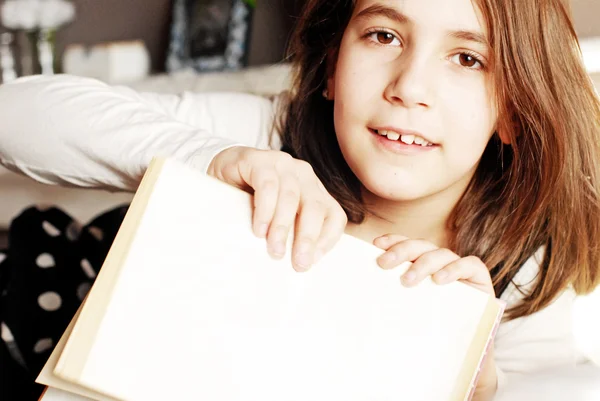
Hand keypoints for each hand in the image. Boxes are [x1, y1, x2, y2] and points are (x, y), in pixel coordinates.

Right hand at [208, 146, 346, 270]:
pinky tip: (259, 229)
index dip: (327, 239)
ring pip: (291, 197)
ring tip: (274, 250)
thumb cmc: (249, 202)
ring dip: (282, 227)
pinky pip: (267, 185)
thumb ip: (290, 234)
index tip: (311, 261)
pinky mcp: (258, 159)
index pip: (334, 215)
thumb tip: (298, 264)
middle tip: (299, 263)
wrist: (219, 174)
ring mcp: (282, 164)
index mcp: (314, 191)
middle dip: (308, 238)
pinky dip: (265, 209)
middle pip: (315, 207)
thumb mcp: (276, 220)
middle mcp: (304, 175)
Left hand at [373, 234, 497, 397]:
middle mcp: (440, 262)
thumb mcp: (408, 312)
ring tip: (408, 281)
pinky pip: (469, 264)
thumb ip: (392, 300)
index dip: (393, 241)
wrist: (465, 354)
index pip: (407, 245)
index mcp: (421, 265)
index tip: (375, 245)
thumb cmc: (431, 331)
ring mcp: (460, 268)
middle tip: (384, 264)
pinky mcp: (480, 278)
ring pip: (441, 254)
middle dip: (401, 251)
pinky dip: (454, 269)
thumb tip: (357, 300)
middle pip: (420, 246)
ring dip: (423, 264)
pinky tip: (440, 280)